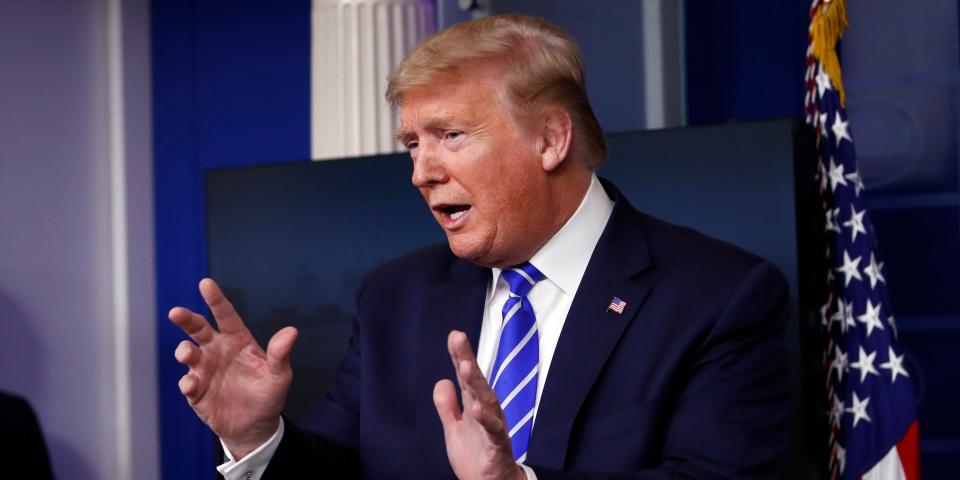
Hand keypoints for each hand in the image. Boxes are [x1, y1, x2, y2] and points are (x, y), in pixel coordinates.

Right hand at [169, 278, 297, 458]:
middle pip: (198, 329)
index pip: (225, 315)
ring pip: (188, 353)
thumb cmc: (267, 394)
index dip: (216, 300)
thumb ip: (281, 354)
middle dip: (186, 319)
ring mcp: (204, 370)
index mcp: (237, 340)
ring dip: (184, 351)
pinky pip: (187, 384)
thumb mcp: (279, 375)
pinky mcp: (196, 392)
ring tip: (187, 354)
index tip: (206, 283)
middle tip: (176, 313)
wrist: (255, 426)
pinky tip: (192, 386)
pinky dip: (187, 383)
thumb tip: (291, 331)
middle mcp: (217, 351)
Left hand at [434, 331, 525, 479]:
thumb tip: (442, 381)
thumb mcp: (453, 429)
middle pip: (477, 382)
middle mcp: (486, 412)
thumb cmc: (476, 457)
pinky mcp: (497, 446)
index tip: (454, 335)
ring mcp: (493, 427)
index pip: (466, 378)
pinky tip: (476, 408)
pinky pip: (493, 431)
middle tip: (459, 339)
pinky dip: (486, 419)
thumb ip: (447, 406)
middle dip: (468, 359)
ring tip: (465, 367)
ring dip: (476, 383)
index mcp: (475, 406)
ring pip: (487, 401)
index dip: (460, 356)